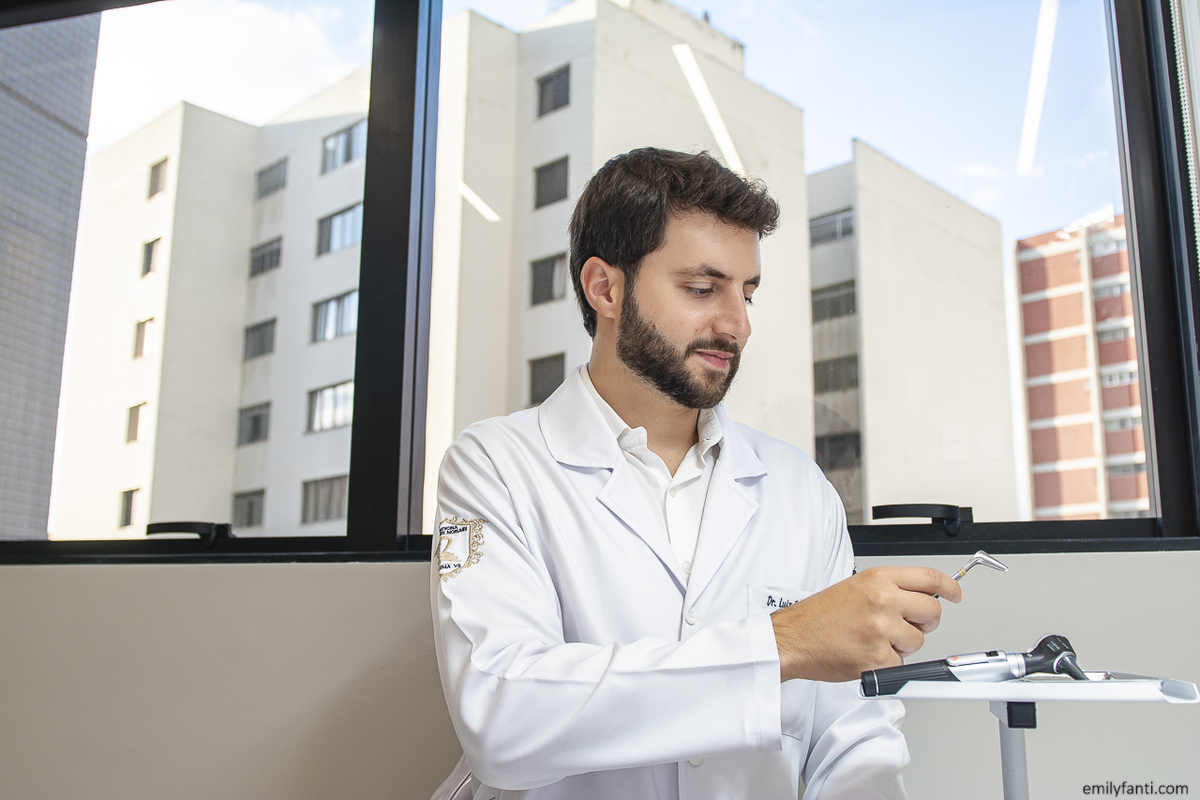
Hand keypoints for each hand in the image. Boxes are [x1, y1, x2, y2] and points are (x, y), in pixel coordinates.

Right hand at [770, 566, 961, 681]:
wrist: (792, 638)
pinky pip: (902, 663)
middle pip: (933, 612)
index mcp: (878, 579)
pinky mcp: (879, 656)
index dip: (950, 588)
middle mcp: (883, 600)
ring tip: (873, 639)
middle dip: (925, 622)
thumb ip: (889, 588)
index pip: (931, 578)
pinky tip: (865, 653)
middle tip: (907, 625)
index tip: (955, 594)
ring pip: (918, 641)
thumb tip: (920, 597)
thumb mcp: (854, 587)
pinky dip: (887, 663)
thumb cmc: (818, 616)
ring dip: (902, 645)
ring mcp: (882, 629)